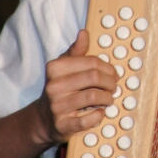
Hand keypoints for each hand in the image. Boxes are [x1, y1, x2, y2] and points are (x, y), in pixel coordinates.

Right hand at [35, 29, 117, 145]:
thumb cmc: (60, 88)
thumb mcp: (64, 67)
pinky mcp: (62, 125)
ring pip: (93, 97)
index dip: (108, 67)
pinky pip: (86, 120)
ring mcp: (57, 106)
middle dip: (110, 82)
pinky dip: (98, 116)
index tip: (114, 74)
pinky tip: (100, 112)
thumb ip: (76, 51)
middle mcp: (54, 86)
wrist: (43, 118)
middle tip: (114, 87)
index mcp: (55, 68)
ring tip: (109, 99)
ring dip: (107, 98)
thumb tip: (84, 32)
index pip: (91, 62)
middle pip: (94, 77)